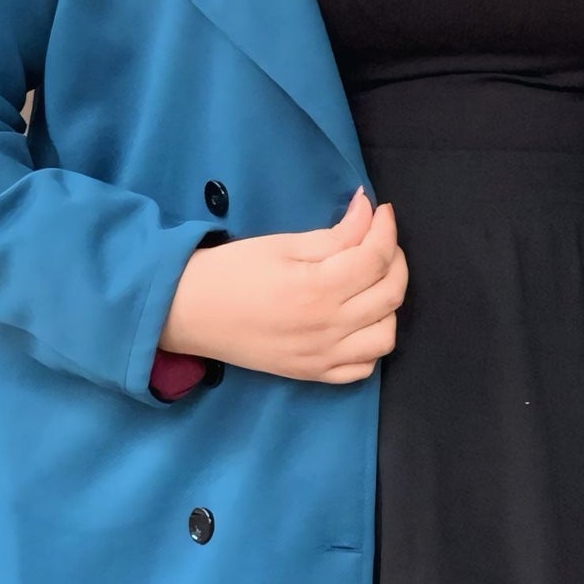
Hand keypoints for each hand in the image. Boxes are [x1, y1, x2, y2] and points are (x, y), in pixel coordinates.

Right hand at [160, 187, 406, 382]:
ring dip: (389, 305)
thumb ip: (335, 234)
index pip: (376, 258)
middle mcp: (329, 328)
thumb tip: (369, 209)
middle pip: (391, 295)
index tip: (380, 210)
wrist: (188, 312)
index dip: (386, 228)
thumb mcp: (282, 245)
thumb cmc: (231, 271)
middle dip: (396, 259)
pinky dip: (371, 345)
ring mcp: (323, 357)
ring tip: (371, 282)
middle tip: (379, 239)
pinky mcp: (313, 374)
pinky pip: (362, 369)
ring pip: (386, 335)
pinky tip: (359, 322)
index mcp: (319, 289)